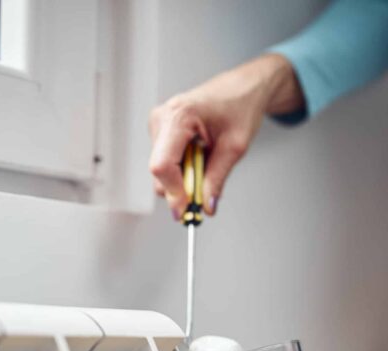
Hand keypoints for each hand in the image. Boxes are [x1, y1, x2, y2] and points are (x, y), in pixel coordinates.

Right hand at [149, 53, 302, 219]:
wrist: (243, 88)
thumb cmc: (240, 106)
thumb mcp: (235, 147)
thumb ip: (217, 179)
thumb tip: (206, 206)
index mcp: (179, 116)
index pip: (162, 166)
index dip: (174, 192)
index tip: (188, 210)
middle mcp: (162, 119)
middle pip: (159, 172)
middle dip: (180, 189)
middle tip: (205, 193)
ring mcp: (159, 126)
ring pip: (161, 171)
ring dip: (183, 180)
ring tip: (207, 165)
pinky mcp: (161, 133)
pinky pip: (166, 164)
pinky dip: (182, 171)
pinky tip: (199, 159)